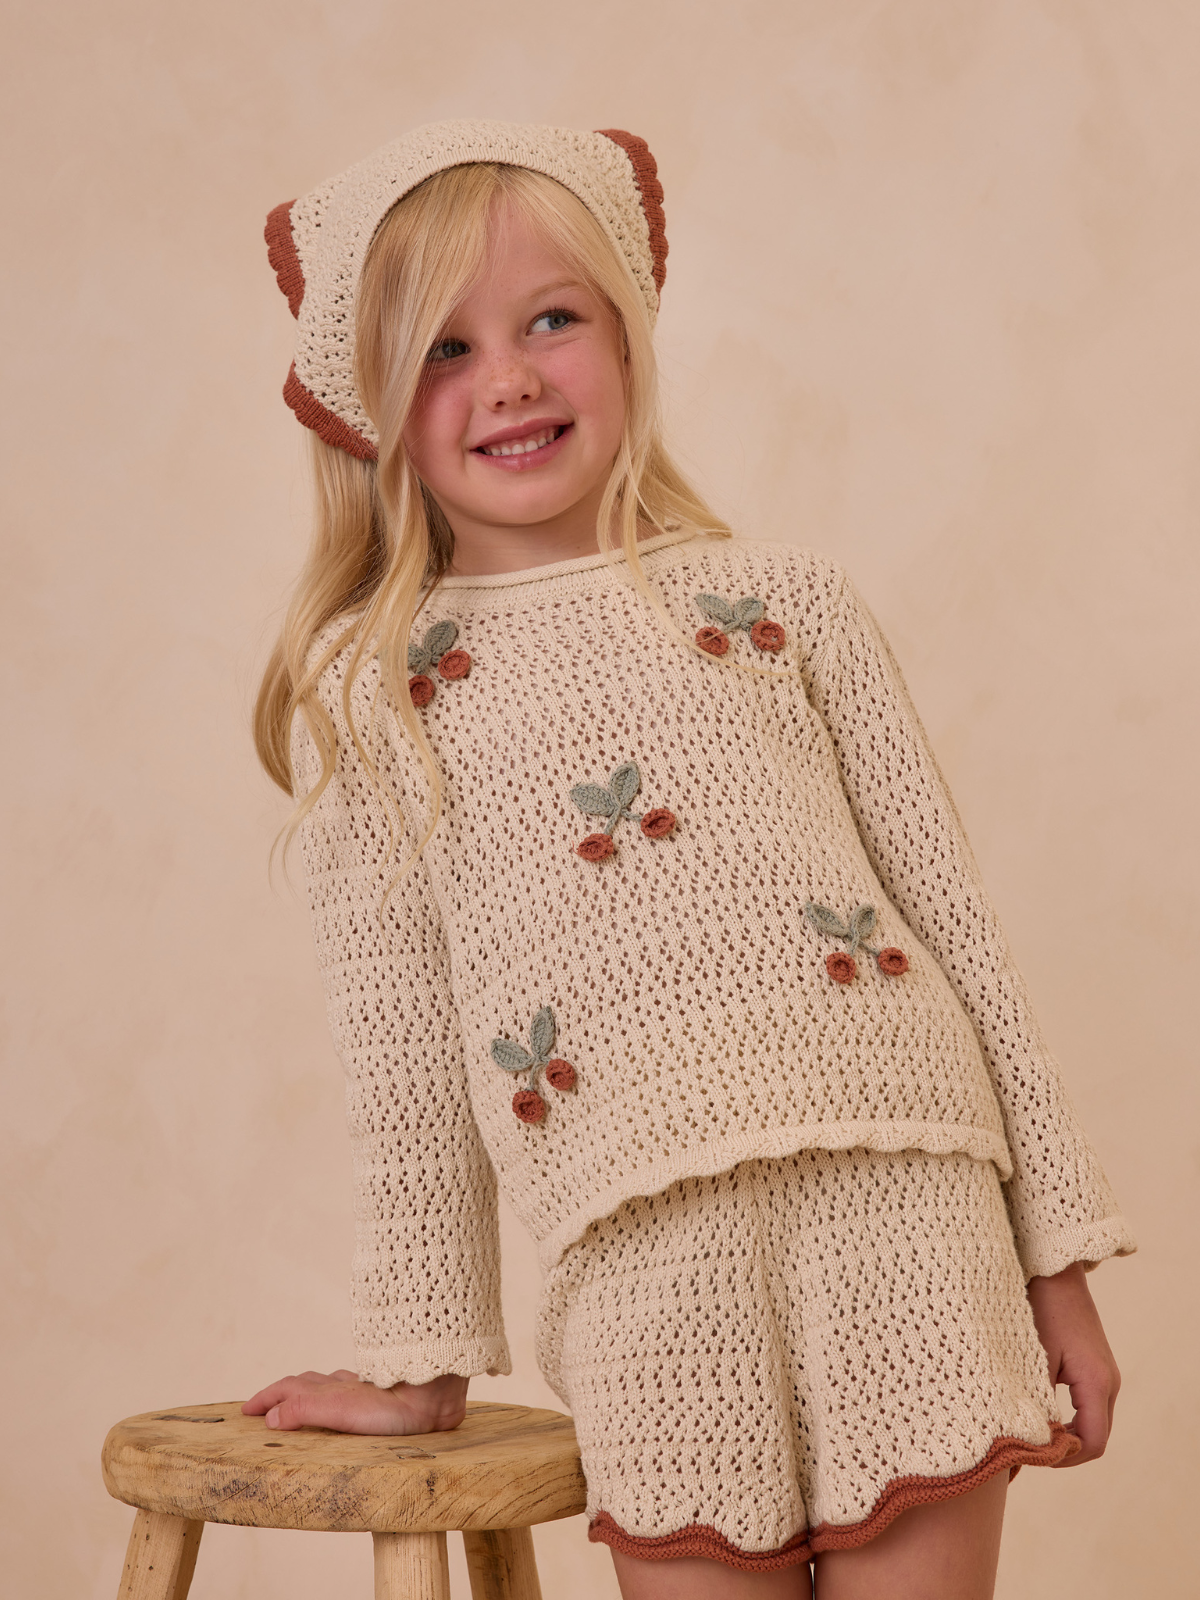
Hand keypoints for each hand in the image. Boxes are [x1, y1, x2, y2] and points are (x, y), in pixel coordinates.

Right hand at [241, 1369, 468, 1434]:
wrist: (434, 1393)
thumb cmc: (390, 1405)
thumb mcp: (338, 1409)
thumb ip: (303, 1412)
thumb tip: (271, 1418)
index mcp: (328, 1388)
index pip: (288, 1389)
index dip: (266, 1398)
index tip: (245, 1410)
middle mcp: (343, 1384)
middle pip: (304, 1383)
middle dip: (281, 1393)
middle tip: (262, 1406)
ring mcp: (364, 1386)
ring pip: (328, 1383)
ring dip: (307, 1390)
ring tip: (296, 1399)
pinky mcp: (385, 1393)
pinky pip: (351, 1388)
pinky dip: (335, 1392)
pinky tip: (347, 1396)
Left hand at [1026, 1262, 1119, 1464]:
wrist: (1054, 1271)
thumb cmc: (1041, 1308)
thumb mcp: (1034, 1358)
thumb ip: (1037, 1401)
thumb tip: (1030, 1439)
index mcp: (1096, 1382)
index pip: (1093, 1443)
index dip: (1066, 1458)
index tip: (1036, 1456)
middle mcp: (1108, 1381)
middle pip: (1097, 1437)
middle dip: (1067, 1451)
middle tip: (1032, 1451)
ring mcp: (1104, 1373)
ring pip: (1093, 1422)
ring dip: (1068, 1434)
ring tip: (1034, 1435)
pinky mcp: (1095, 1366)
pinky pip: (1089, 1405)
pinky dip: (1071, 1418)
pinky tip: (1042, 1414)